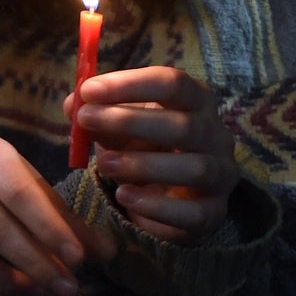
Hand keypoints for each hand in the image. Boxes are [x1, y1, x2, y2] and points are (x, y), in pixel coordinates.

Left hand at [69, 67, 237, 243]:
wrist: (162, 197)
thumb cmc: (139, 144)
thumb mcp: (114, 124)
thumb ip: (94, 111)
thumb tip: (73, 104)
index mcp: (195, 100)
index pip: (173, 83)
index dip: (130, 84)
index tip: (89, 91)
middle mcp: (217, 135)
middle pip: (183, 125)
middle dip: (128, 121)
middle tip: (85, 121)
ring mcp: (222, 176)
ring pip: (195, 169)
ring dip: (141, 165)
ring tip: (104, 165)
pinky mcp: (214, 213)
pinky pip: (193, 212)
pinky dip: (155, 206)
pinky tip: (124, 197)